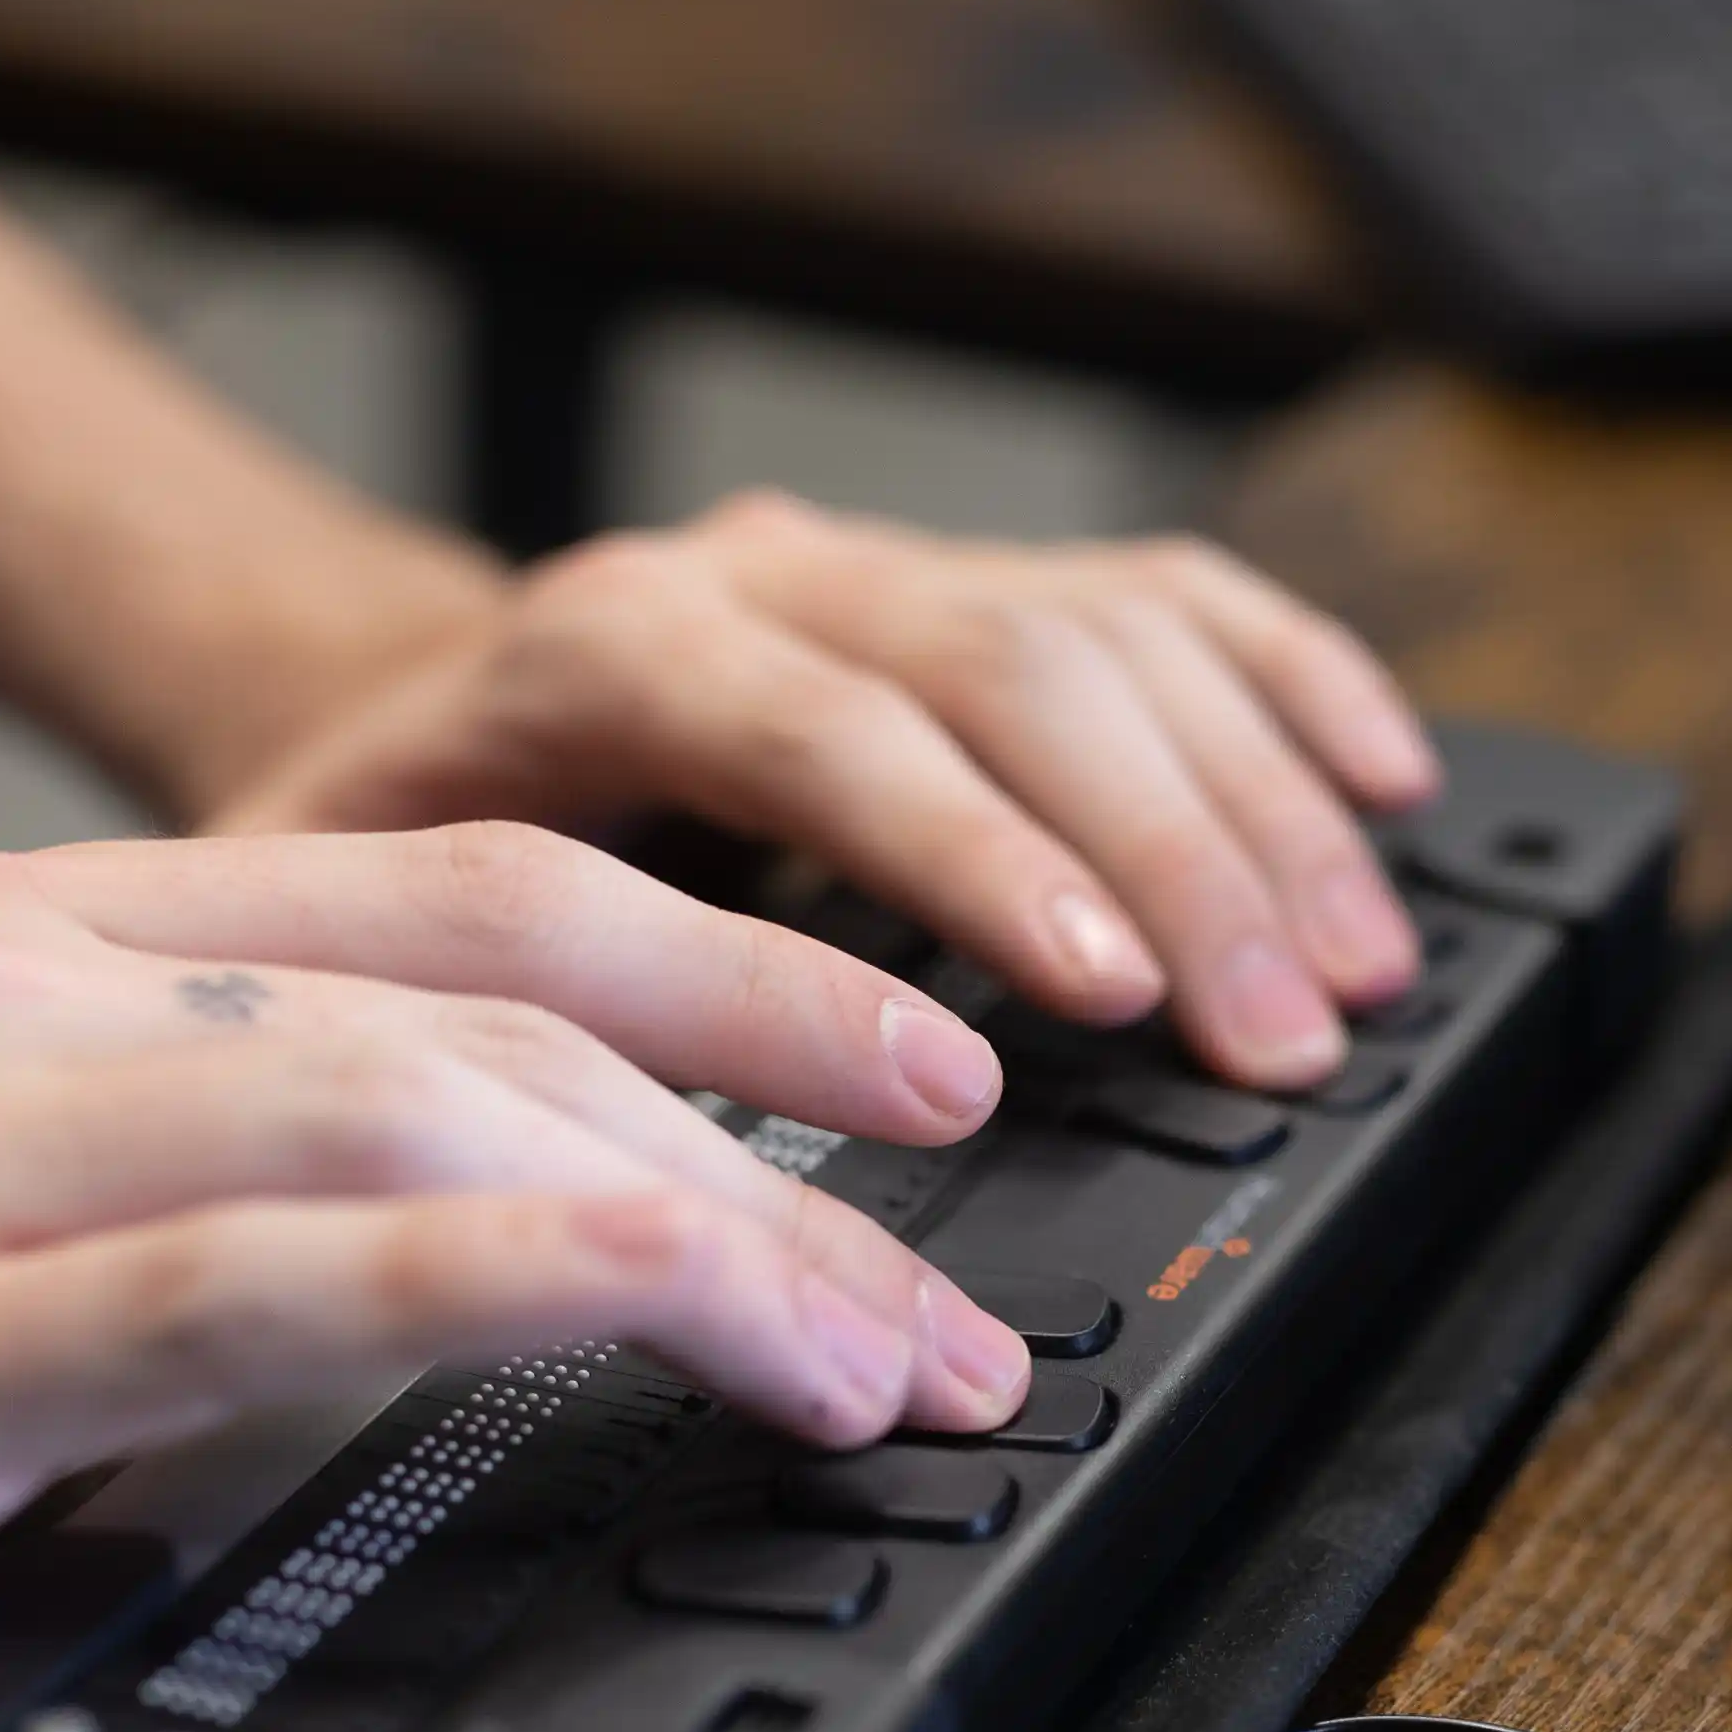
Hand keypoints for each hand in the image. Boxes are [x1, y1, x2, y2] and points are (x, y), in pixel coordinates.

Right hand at [0, 826, 1027, 1731]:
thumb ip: (170, 1169)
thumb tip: (459, 1239)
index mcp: (25, 944)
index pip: (470, 886)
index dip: (741, 954)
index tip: (926, 1061)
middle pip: (503, 985)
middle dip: (790, 1113)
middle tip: (962, 1277)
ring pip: (424, 1105)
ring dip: (713, 1230)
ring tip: (882, 1364)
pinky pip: (252, 1281)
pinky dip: (497, 1282)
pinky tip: (665, 1314)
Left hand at [212, 493, 1445, 1092]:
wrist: (371, 702)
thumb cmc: (376, 849)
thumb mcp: (348, 932)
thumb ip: (463, 1002)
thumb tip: (596, 1159)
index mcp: (607, 649)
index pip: (830, 731)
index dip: (978, 864)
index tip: (1094, 1002)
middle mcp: (765, 579)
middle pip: (1019, 672)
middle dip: (1175, 864)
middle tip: (1274, 1038)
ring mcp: (884, 572)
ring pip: (1116, 634)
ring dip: (1259, 806)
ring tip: (1350, 969)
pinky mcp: (971, 585)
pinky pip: (1168, 599)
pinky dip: (1292, 683)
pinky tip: (1384, 782)